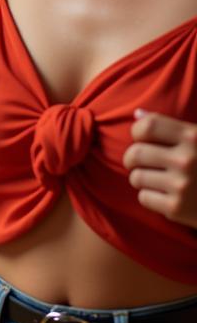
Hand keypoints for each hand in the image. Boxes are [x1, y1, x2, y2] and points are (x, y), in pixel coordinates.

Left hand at [124, 110, 196, 227]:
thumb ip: (173, 127)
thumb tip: (137, 114)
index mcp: (194, 138)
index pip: (147, 127)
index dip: (138, 132)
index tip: (142, 139)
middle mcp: (187, 160)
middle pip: (136, 153)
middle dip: (132, 159)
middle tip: (139, 162)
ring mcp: (182, 185)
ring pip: (136, 177)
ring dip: (141, 179)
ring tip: (155, 180)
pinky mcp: (177, 208)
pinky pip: (144, 197)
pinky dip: (150, 197)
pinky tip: (165, 196)